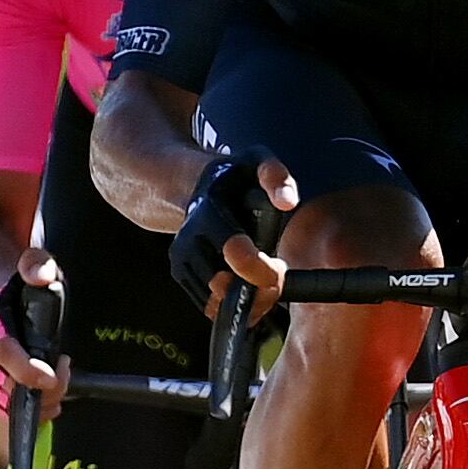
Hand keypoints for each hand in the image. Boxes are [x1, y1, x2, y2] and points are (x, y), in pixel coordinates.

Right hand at [0, 251, 68, 418]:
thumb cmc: (16, 288)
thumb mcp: (30, 266)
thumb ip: (36, 265)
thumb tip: (41, 274)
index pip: (4, 351)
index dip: (27, 369)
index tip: (50, 376)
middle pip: (7, 387)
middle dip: (43, 391)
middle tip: (64, 371)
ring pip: (9, 405)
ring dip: (41, 403)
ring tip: (60, 378)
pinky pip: (9, 411)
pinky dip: (34, 411)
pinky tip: (51, 397)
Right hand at [172, 153, 295, 319]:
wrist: (196, 186)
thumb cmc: (235, 176)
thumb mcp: (257, 162)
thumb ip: (275, 176)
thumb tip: (287, 202)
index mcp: (208, 212)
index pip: (233, 250)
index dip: (259, 269)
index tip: (279, 269)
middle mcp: (188, 238)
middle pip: (221, 286)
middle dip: (255, 290)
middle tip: (274, 276)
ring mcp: (180, 259)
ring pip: (214, 302)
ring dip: (244, 300)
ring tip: (261, 278)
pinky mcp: (180, 274)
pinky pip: (207, 305)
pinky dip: (230, 304)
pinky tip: (246, 285)